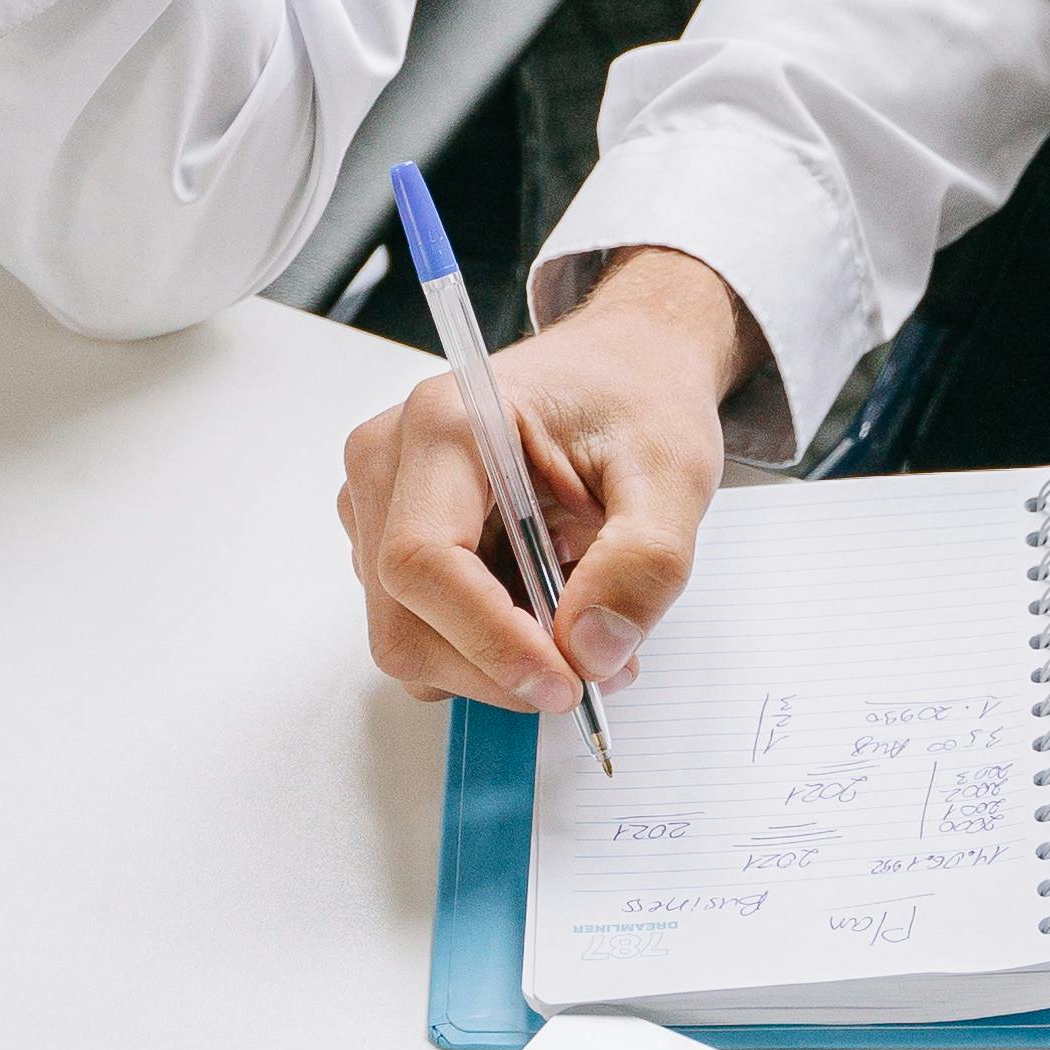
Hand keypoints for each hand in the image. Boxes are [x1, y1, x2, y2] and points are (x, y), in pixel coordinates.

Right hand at [340, 246, 751, 713]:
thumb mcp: (672, 474)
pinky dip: (486, 645)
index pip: (423, 560)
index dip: (488, 641)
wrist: (620, 366)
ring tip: (581, 619)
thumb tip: (593, 652)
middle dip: (499, 668)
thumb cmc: (636, 400)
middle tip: (598, 670)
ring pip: (409, 638)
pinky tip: (543, 602)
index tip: (565, 682)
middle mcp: (388, 460)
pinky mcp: (387, 538)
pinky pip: (421, 628)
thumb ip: (643, 564)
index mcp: (447, 422)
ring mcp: (377, 504)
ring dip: (497, 662)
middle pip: (405, 619)